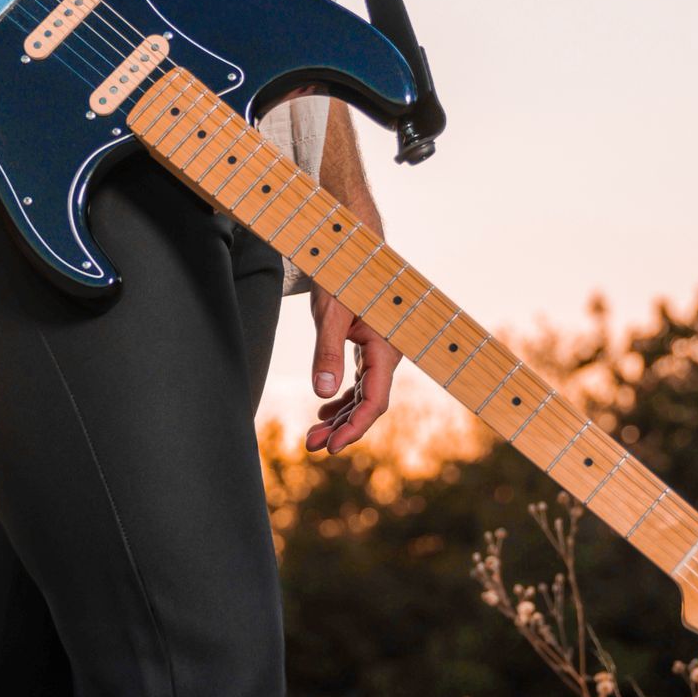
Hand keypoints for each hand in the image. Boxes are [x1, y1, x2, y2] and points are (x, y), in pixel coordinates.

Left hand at [305, 289, 398, 452]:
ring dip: (339, 417)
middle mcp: (386, 354)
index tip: (332, 447)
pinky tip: (323, 412)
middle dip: (341, 428)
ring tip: (313, 435)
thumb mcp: (330, 313)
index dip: (354, 427)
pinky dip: (342, 400)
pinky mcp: (367, 348)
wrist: (353, 249)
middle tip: (311, 445)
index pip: (374, 401)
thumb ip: (327, 352)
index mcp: (384, 348)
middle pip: (367, 404)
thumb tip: (322, 394)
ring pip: (362, 395)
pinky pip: (359, 382)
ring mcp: (377, 352)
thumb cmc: (344, 274)